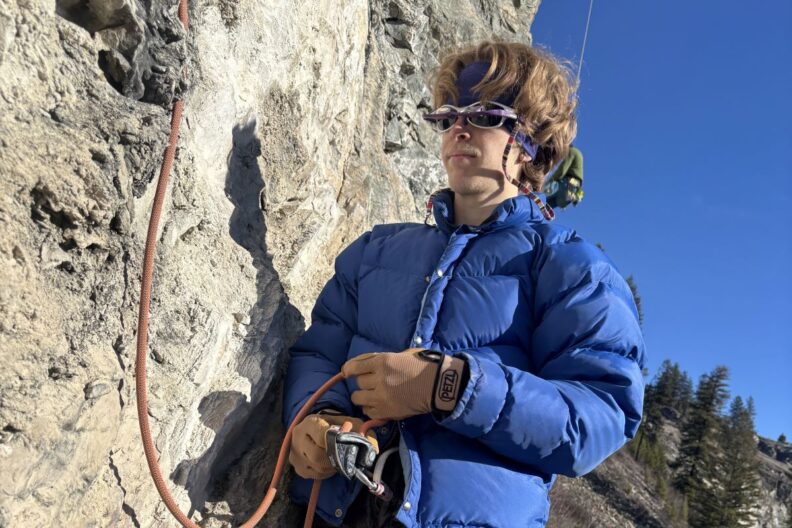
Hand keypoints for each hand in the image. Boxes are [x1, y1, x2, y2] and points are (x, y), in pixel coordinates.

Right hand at [289, 413, 377, 479]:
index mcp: (311, 422)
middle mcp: (298, 437)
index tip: (345, 440)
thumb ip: (364, 432)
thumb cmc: (337, 425)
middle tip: (344, 454)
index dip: (337, 442)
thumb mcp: (352, 423)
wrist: (320, 429)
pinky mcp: (297, 467)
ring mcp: (295, 453)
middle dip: (335, 457)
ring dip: (332, 466)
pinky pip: (314, 475)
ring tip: (337, 457)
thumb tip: (373, 449)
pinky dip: (326, 472)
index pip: (323, 436)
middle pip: (318, 455)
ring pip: (317, 467)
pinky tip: (330, 463)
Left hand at [341, 348, 466, 419]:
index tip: (347, 372)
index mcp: (382, 362)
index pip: (354, 366)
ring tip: (372, 395)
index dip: (348, 369)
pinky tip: (378, 405)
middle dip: (363, 382)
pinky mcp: (386, 412)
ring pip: (358, 398)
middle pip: (358, 383)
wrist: (438, 386)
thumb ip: (383, 359)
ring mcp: (381, 397)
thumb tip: (367, 364)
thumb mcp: (402, 355)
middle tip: (372, 383)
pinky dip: (370, 408)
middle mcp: (378, 379)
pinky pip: (368, 412)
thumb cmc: (423, 366)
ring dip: (363, 396)